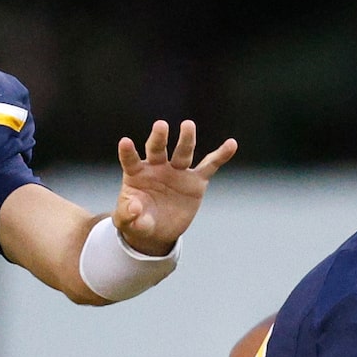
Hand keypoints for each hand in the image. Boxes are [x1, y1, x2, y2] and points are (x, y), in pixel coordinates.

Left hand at [112, 120, 237, 255]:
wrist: (157, 231)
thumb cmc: (137, 220)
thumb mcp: (128, 221)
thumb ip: (127, 214)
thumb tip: (134, 208)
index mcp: (137, 173)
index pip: (131, 160)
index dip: (128, 152)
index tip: (125, 142)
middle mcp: (157, 167)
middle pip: (157, 149)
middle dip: (159, 138)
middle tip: (161, 125)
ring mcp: (177, 172)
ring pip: (183, 153)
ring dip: (186, 140)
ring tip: (188, 125)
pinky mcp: (195, 181)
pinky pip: (210, 166)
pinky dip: (220, 155)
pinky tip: (231, 144)